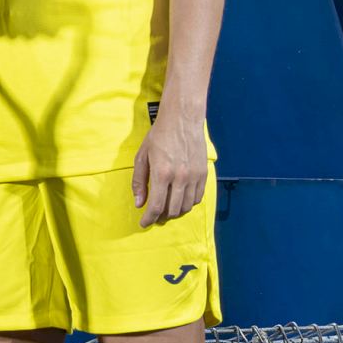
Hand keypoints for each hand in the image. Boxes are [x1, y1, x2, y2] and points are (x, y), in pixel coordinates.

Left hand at [131, 109, 207, 226]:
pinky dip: (188, 203)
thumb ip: (138, 181)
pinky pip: (197, 198)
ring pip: (186, 207)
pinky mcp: (203, 174)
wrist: (182, 119)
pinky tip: (179, 200)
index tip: (144, 223)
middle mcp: (180, 177)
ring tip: (166, 209)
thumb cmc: (159, 135)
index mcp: (161, 173)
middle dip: (161, 217)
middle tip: (154, 216)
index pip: (156, 206)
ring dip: (175, 212)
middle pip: (172, 210)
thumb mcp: (142, 156)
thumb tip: (139, 203)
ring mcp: (194, 176)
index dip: (149, 218)